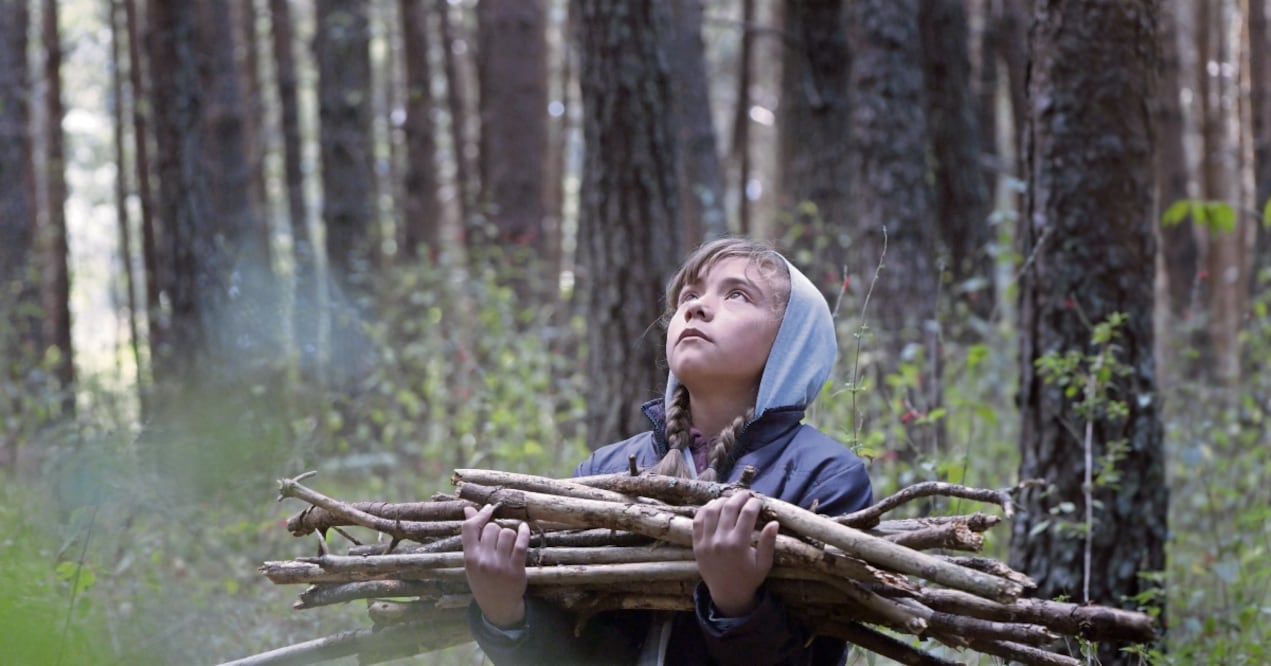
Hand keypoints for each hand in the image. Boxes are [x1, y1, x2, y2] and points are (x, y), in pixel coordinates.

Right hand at [461, 504, 529, 627]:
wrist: (498, 606)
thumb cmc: (483, 579)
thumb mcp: (472, 560)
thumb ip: (471, 536)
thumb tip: (468, 509)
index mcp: (470, 558)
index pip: (469, 528)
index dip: (480, 514)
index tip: (489, 509)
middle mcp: (484, 561)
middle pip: (492, 527)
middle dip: (497, 529)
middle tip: (498, 541)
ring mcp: (500, 565)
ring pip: (507, 533)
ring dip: (509, 534)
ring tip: (508, 544)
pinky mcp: (516, 568)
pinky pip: (521, 543)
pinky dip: (524, 532)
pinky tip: (524, 528)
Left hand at [692, 491, 778, 616]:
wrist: (727, 594)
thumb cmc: (749, 578)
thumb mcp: (764, 563)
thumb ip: (768, 543)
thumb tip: (774, 522)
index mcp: (738, 545)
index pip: (747, 514)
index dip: (754, 503)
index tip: (758, 501)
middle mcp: (720, 541)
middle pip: (728, 508)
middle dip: (739, 497)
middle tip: (746, 495)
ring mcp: (706, 542)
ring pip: (711, 511)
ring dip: (722, 501)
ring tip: (731, 500)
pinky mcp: (696, 544)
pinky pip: (697, 521)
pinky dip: (705, 510)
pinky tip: (714, 506)